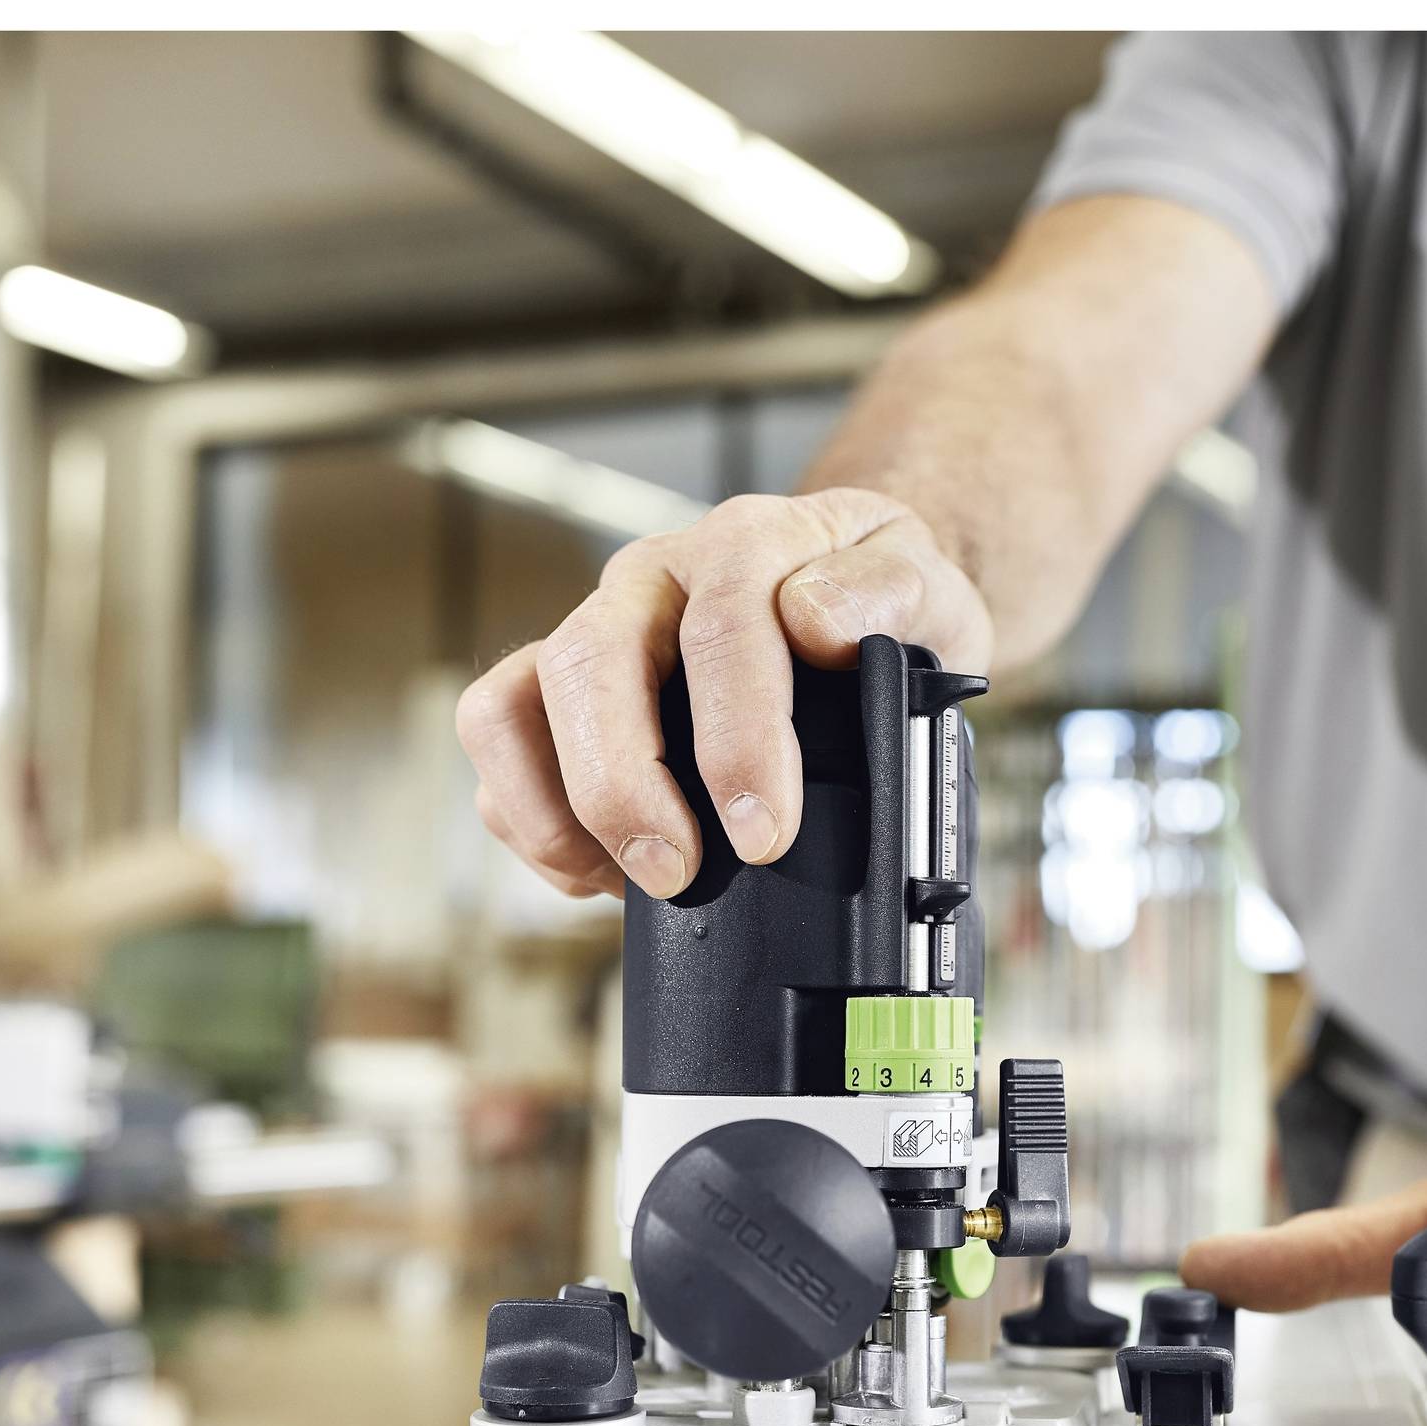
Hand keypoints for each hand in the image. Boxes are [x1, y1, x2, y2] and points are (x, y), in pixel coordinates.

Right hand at [455, 488, 989, 898]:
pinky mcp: (557, 692)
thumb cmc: (878, 608)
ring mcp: (594, 634)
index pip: (722, 629)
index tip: (763, 832)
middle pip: (589, 664)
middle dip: (622, 786)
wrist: (849, 600)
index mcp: (744, 545)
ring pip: (509, 703)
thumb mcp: (927, 588)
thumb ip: (892, 594)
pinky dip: (532, 822)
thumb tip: (818, 621)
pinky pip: (499, 749)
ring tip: (623, 879)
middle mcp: (651, 582)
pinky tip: (604, 871)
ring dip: (554, 808)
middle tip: (678, 874)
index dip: (735, 740)